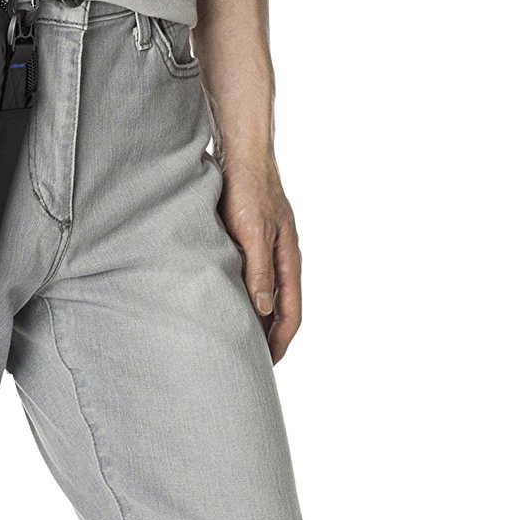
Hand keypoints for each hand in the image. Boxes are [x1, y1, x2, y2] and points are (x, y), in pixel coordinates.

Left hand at [216, 146, 302, 362]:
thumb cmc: (248, 189)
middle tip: (252, 362)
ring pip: (266, 295)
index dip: (281, 342)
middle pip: (281, 309)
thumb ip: (259, 270)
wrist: (241, 153)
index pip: (291, 313)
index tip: (268, 366)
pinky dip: (244, 298)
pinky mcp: (250, 241)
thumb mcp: (253, 233)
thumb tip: (264, 310)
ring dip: (256, 319)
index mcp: (289, 260)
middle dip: (270, 338)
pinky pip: (252, 279)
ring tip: (238, 341)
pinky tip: (226, 305)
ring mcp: (268, 250)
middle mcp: (282, 259)